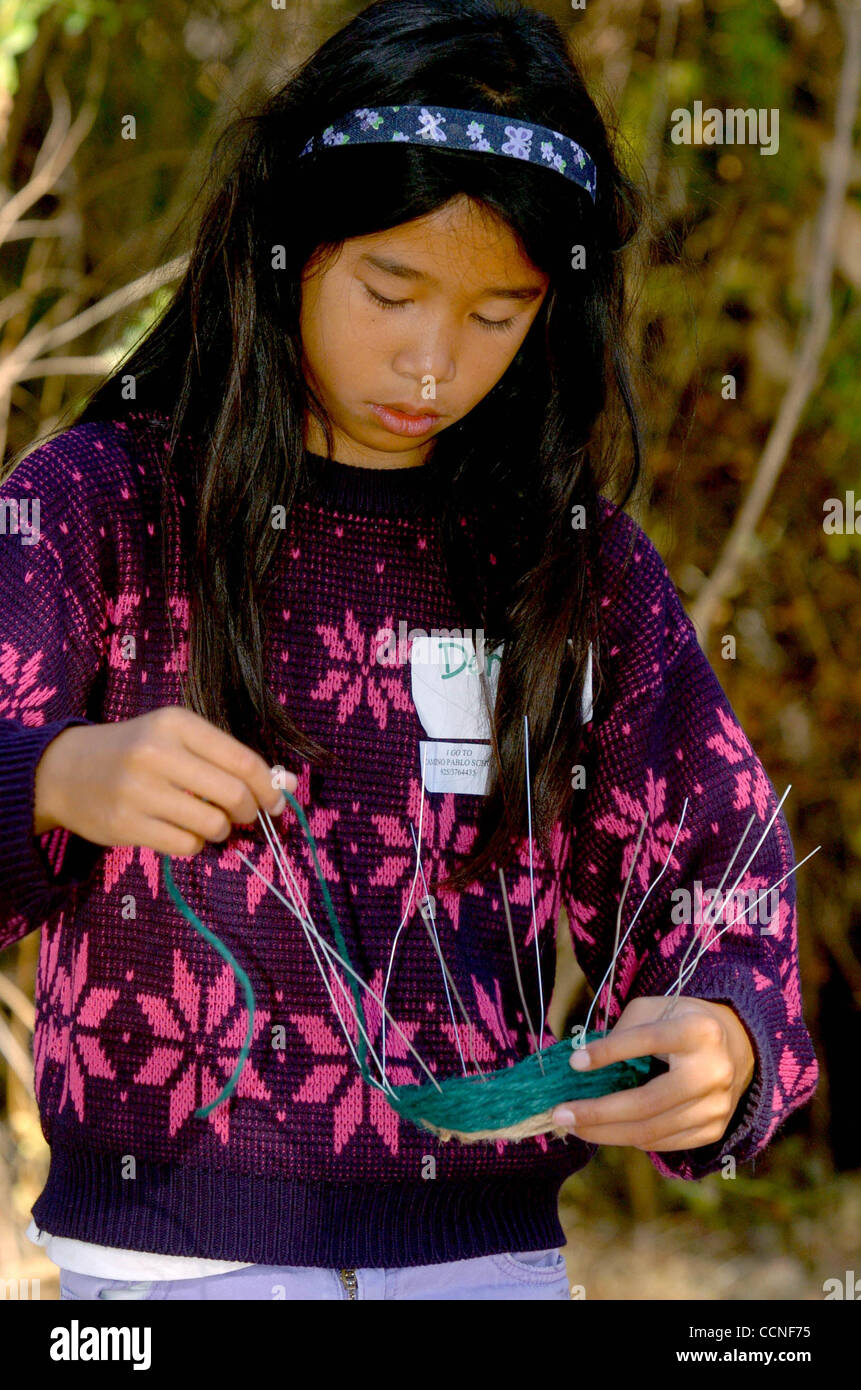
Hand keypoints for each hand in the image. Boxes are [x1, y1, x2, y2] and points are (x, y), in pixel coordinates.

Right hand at [33, 706, 297, 857]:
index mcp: (176, 723)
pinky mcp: (125, 825)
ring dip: (222, 830)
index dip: (268, 786)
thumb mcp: (177, 739)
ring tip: (210, 822)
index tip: (276, 801)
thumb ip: (228, 758)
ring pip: (212, 824)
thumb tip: (287, 785)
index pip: (241, 759)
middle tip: (245, 816)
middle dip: (250, 811)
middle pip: (232, 794)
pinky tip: (183, 831)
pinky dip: (195, 843)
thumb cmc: (135, 751)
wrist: (65, 770)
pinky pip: (185, 844)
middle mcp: (156, 753)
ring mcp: (138, 791)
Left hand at [552, 995, 755, 1151]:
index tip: (573, 1063)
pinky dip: (629, 1138)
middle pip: (646, 1102)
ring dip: (605, 1132)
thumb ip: (622, 1032)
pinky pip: (663, 1142)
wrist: (737, 1045)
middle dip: (597, 1112)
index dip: (608, 1053)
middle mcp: (712, 1071)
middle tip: (559, 1114)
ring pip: (651, 1130)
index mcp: (698, 1031)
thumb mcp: (654, 1010)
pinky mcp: (714, 1128)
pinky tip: (605, 1130)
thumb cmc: (680, 1022)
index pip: (645, 1041)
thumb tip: (580, 1065)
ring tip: (572, 1126)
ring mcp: (717, 1106)